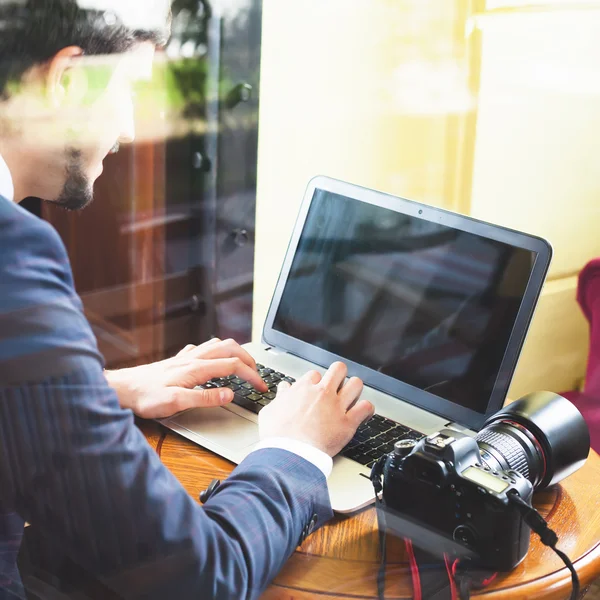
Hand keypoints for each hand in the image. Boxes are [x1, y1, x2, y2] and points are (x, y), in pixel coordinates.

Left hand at [105, 338, 267, 418]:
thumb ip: (205, 398)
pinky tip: (214, 359)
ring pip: (218, 344)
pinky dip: (217, 351)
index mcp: (197, 368)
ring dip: (235, 351)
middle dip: (249, 358)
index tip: (261, 386)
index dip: (252, 376)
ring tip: (244, 363)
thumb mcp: (177, 403)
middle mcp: (193, 358)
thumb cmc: (146, 396)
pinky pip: (203, 347)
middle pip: (230, 348)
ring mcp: (186, 357)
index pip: (233, 366)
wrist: (123, 388)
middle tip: (258, 373)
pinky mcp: (178, 359)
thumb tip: (229, 394)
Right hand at [258, 362, 373, 456]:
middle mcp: (322, 393)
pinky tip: (362, 413)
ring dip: (355, 389)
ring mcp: (336, 406)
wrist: (289, 453)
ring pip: (356, 384)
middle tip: (337, 385)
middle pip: (339, 369)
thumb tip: (284, 389)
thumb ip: (281, 397)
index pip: (315, 374)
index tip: (316, 389)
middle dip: (339, 375)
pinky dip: (366, 409)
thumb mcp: (271, 410)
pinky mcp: (347, 423)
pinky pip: (366, 407)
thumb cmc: (278, 436)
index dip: (316, 382)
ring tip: (352, 396)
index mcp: (304, 388)